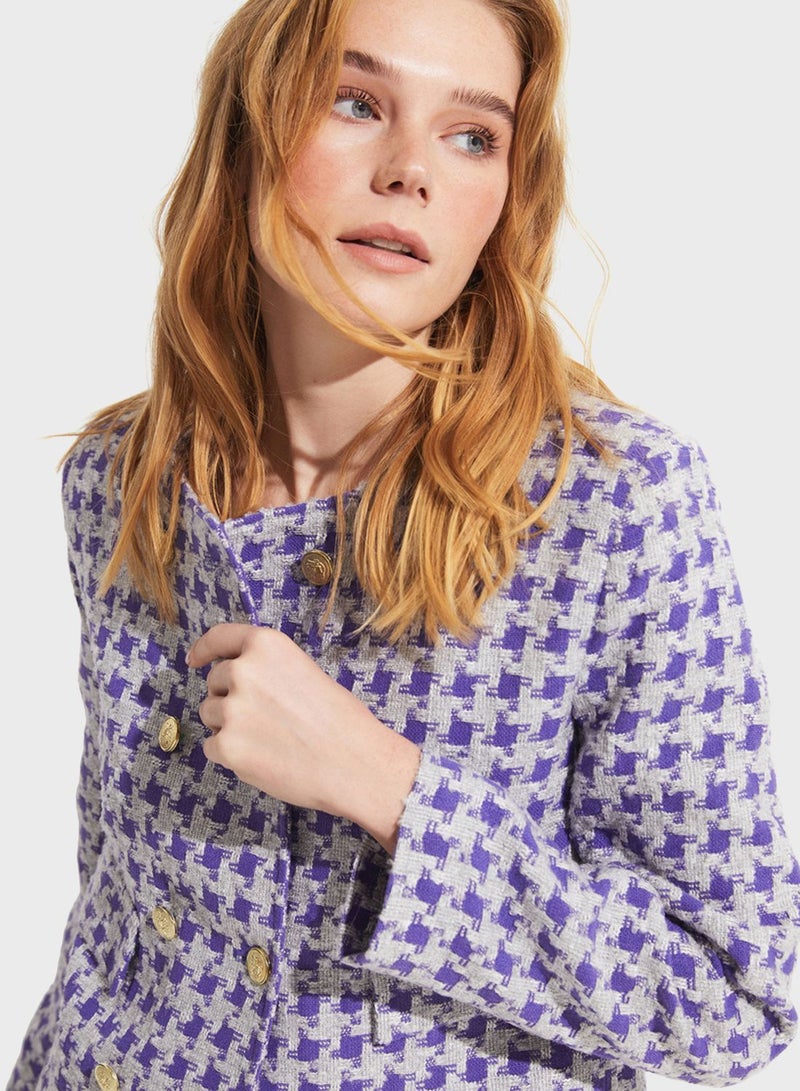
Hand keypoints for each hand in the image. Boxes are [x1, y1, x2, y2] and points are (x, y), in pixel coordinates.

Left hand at [187, 624, 420, 853]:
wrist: (354, 762)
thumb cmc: (340, 719)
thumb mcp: (303, 672)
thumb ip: (267, 670)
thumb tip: (235, 683)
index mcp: (266, 646)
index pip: (220, 638)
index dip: (204, 650)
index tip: (194, 660)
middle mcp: (243, 671)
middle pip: (214, 682)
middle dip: (229, 697)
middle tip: (263, 717)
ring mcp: (232, 709)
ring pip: (210, 715)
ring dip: (228, 726)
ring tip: (267, 739)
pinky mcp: (227, 746)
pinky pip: (213, 747)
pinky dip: (231, 755)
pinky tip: (263, 758)